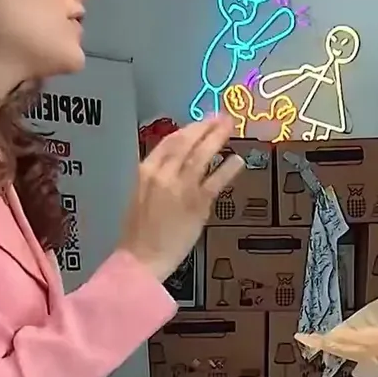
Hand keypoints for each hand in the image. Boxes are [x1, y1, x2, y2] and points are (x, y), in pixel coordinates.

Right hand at [120, 116, 243, 279]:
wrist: (141, 260)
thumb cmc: (138, 234)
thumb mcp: (140, 197)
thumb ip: (157, 178)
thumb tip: (177, 164)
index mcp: (146, 171)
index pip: (169, 142)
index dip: (188, 129)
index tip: (201, 121)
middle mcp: (163, 174)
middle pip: (188, 142)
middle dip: (206, 126)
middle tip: (222, 117)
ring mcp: (182, 188)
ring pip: (202, 156)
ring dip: (218, 138)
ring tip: (231, 127)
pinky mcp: (198, 204)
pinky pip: (216, 181)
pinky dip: (228, 168)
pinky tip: (238, 160)